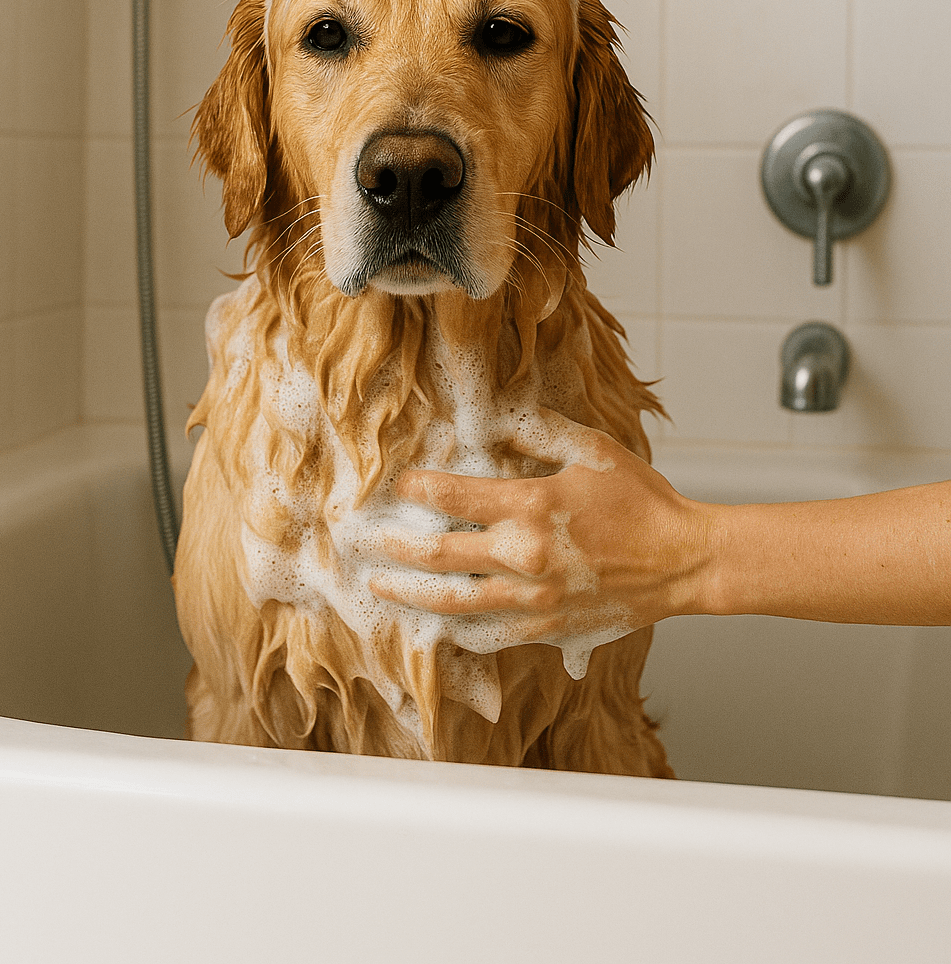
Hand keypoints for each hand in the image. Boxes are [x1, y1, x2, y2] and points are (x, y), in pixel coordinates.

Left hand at [370, 413, 716, 650]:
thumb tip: (497, 417)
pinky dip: (455, 630)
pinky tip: (434, 625)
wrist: (682, 561)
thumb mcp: (591, 450)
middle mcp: (524, 556)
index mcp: (531, 505)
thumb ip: (539, 432)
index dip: (420, 486)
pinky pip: (488, 635)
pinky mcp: (547, 629)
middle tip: (370, 540)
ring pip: (453, 603)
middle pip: (440, 554)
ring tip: (381, 588)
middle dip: (397, 545)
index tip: (402, 482)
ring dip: (411, 595)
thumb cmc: (641, 502)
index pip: (455, 494)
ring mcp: (533, 599)